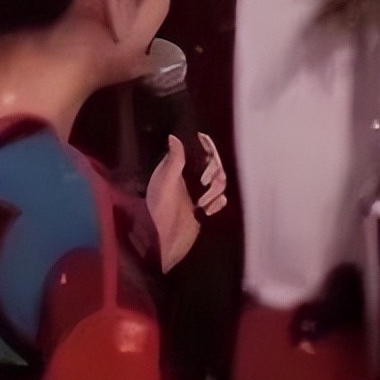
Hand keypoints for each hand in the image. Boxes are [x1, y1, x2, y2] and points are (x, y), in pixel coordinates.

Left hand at [146, 133, 229, 271]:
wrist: (163, 243)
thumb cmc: (158, 212)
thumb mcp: (164, 184)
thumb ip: (173, 161)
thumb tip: (174, 137)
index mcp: (176, 169)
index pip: (196, 152)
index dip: (206, 148)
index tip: (209, 149)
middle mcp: (188, 179)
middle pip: (213, 166)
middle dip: (214, 173)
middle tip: (205, 183)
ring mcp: (197, 194)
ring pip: (218, 183)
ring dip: (214, 191)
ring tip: (202, 202)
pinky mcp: (204, 209)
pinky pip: (220, 200)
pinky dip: (217, 204)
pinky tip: (206, 211)